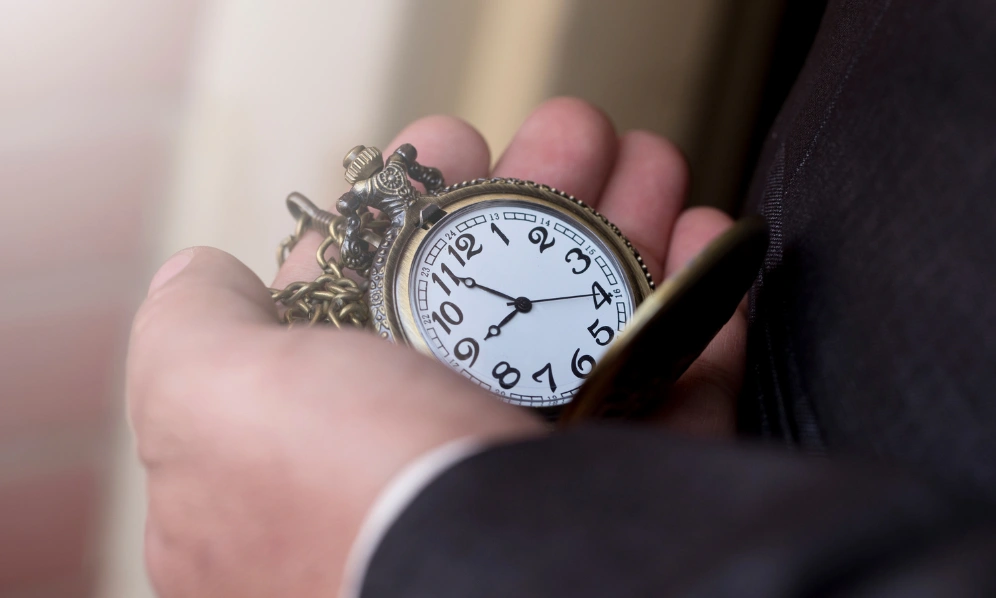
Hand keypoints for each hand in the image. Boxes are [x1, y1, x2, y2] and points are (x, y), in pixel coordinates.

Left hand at [128, 97, 746, 597]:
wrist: (510, 587)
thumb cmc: (343, 491)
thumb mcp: (216, 397)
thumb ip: (192, 328)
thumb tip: (206, 273)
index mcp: (324, 457)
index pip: (368, 313)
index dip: (408, 221)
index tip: (452, 156)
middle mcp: (426, 474)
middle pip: (492, 308)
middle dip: (537, 207)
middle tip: (571, 140)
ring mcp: (530, 490)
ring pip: (586, 337)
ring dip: (622, 237)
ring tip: (648, 166)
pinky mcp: (631, 496)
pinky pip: (673, 387)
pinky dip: (694, 310)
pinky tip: (701, 242)